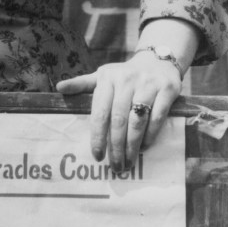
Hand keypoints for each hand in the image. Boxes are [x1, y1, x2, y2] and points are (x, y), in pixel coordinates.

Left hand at [56, 52, 181, 170]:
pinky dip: (150, 135)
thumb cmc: (125, 75)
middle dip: (116, 146)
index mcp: (107, 78)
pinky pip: (157, 116)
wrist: (158, 61)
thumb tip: (59, 87)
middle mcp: (127, 80)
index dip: (98, 136)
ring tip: (128, 161)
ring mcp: (148, 84)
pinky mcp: (167, 89)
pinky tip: (144, 147)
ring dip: (132, 145)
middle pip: (119, 119)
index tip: (97, 156)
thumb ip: (82, 84)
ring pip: (138, 120)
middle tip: (115, 165)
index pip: (100, 112)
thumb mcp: (103, 76)